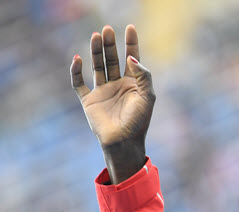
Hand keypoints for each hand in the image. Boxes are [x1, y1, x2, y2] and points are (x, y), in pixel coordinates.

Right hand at [70, 25, 154, 182]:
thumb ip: (143, 76)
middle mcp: (117, 85)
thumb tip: (131, 57)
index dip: (130, 43)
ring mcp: (102, 92)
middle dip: (110, 44)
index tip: (129, 27)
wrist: (123, 143)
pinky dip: (76, 71)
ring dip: (95, 52)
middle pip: (112, 59)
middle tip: (107, 30)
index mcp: (133, 85)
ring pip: (97, 66)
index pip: (132, 59)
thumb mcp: (147, 97)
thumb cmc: (138, 122)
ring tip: (96, 36)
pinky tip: (78, 58)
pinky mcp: (89, 101)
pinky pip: (78, 83)